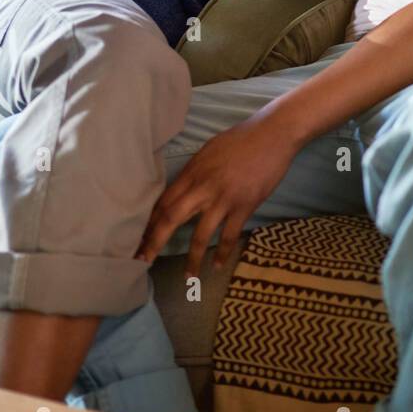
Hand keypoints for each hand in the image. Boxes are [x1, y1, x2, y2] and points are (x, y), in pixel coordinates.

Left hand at [136, 117, 297, 272]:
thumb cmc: (242, 139)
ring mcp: (224, 198)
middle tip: (142, 260)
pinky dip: (224, 253)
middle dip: (154, 241)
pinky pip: (230, 235)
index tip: (139, 238)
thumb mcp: (210, 150)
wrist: (273, 134)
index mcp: (192, 172)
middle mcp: (203, 187)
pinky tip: (218, 266)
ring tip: (188, 277)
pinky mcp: (244, 206)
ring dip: (192, 258)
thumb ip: (195, 172)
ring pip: (201, 234)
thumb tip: (184, 189)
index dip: (149, 221)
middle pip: (171, 218)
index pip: (164, 201)